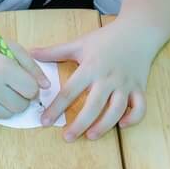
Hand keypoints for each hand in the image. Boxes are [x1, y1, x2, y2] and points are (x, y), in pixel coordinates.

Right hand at [0, 30, 46, 119]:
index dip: (31, 86)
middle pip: (21, 106)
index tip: (24, 80)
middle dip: (22, 98)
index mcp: (3, 69)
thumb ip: (32, 67)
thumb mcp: (12, 49)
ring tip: (2, 90)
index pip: (31, 91)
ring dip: (10, 104)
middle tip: (14, 87)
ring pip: (8, 114)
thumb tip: (47, 87)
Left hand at [31, 25, 154, 138]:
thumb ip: (54, 51)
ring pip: (117, 109)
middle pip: (93, 105)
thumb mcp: (79, 44)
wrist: (137, 31)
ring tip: (91, 136)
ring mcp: (125, 84)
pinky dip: (133, 118)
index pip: (70, 91)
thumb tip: (30, 52)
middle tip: (67, 137)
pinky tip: (122, 125)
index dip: (56, 108)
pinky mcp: (139, 88)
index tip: (44, 121)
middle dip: (80, 123)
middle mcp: (108, 78)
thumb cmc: (106, 38)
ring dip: (105, 125)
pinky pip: (140, 107)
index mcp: (90, 67)